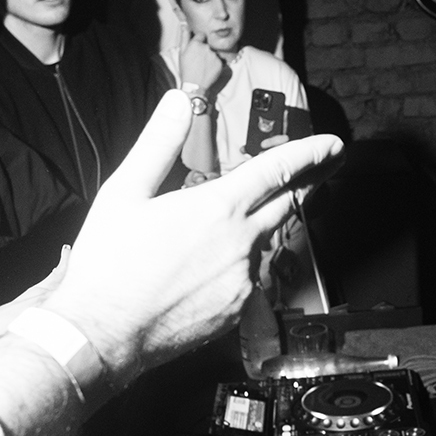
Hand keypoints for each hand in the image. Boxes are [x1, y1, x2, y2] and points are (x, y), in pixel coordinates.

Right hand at [44, 91, 341, 378]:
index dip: (311, 153)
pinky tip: (212, 265)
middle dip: (305, 185)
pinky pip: (249, 278)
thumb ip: (159, 142)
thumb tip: (178, 101)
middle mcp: (240, 244)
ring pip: (264, 243)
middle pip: (286, 206)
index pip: (278, 170)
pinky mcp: (236, 312)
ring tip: (248, 217)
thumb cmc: (109, 265)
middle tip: (319, 171)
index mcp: (217, 209)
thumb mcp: (125, 191)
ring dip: (262, 225)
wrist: (102, 334)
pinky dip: (240, 263)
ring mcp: (242, 281)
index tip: (334, 145)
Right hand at [178, 35, 229, 97]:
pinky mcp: (221, 63)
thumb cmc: (186, 69)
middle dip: (205, 51)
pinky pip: (219, 60)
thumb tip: (184, 23)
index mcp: (196, 43)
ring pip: (214, 53)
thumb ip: (184, 36)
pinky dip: (216, 64)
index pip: (201, 36)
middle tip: (199, 62)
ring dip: (210, 57)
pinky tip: (209, 70)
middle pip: (208, 45)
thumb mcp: (182, 52)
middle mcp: (206, 47)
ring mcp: (214, 55)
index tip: (196, 50)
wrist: (194, 86)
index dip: (199, 42)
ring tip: (204, 67)